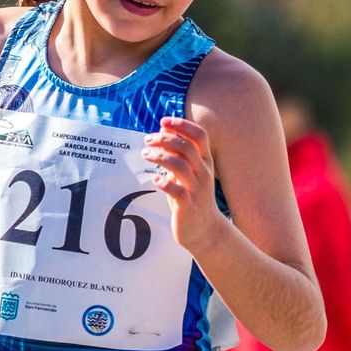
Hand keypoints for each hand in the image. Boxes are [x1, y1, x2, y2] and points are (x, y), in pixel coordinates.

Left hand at [142, 116, 226, 253]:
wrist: (204, 229)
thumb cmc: (192, 196)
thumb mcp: (187, 172)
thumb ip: (178, 153)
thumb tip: (163, 130)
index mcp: (205, 161)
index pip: (200, 135)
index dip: (182, 124)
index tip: (163, 121)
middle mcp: (204, 173)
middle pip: (187, 147)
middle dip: (165, 139)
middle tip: (147, 139)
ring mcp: (197, 189)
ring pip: (180, 166)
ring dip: (160, 157)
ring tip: (145, 154)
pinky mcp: (188, 205)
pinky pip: (176, 190)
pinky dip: (163, 182)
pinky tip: (154, 179)